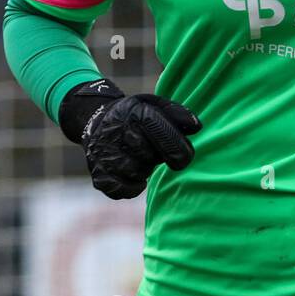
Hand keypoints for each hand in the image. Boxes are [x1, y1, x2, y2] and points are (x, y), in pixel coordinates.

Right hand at [59, 78, 202, 199]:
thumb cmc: (137, 117)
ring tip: (140, 158)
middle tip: (153, 150)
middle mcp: (115, 131)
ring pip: (135, 172)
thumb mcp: (155, 105)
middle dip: (156, 156)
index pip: (157, 128)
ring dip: (144, 169)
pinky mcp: (98, 174)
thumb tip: (196, 126)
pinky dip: (131, 187)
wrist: (99, 122)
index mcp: (133, 112)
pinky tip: (134, 176)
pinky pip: (120, 190)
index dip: (174, 144)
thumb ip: (177, 114)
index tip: (185, 156)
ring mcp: (104, 153)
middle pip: (148, 154)